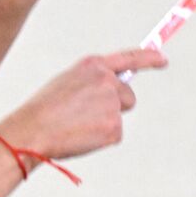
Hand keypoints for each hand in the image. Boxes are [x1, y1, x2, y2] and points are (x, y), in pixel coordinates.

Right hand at [0, 47, 167, 160]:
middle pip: (128, 96)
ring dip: (105, 123)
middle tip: (87, 116)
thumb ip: (91, 82)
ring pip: (119, 117)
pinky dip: (101, 139)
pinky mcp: (114, 126)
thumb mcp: (66, 83)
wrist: (33, 130)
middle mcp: (107, 80)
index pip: (129, 58)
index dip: (149, 58)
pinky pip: (115, 135)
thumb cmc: (44, 109)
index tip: (162, 59)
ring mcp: (112, 103)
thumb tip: (111, 94)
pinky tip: (81, 136)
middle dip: (116, 107)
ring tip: (76, 126)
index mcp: (92, 66)